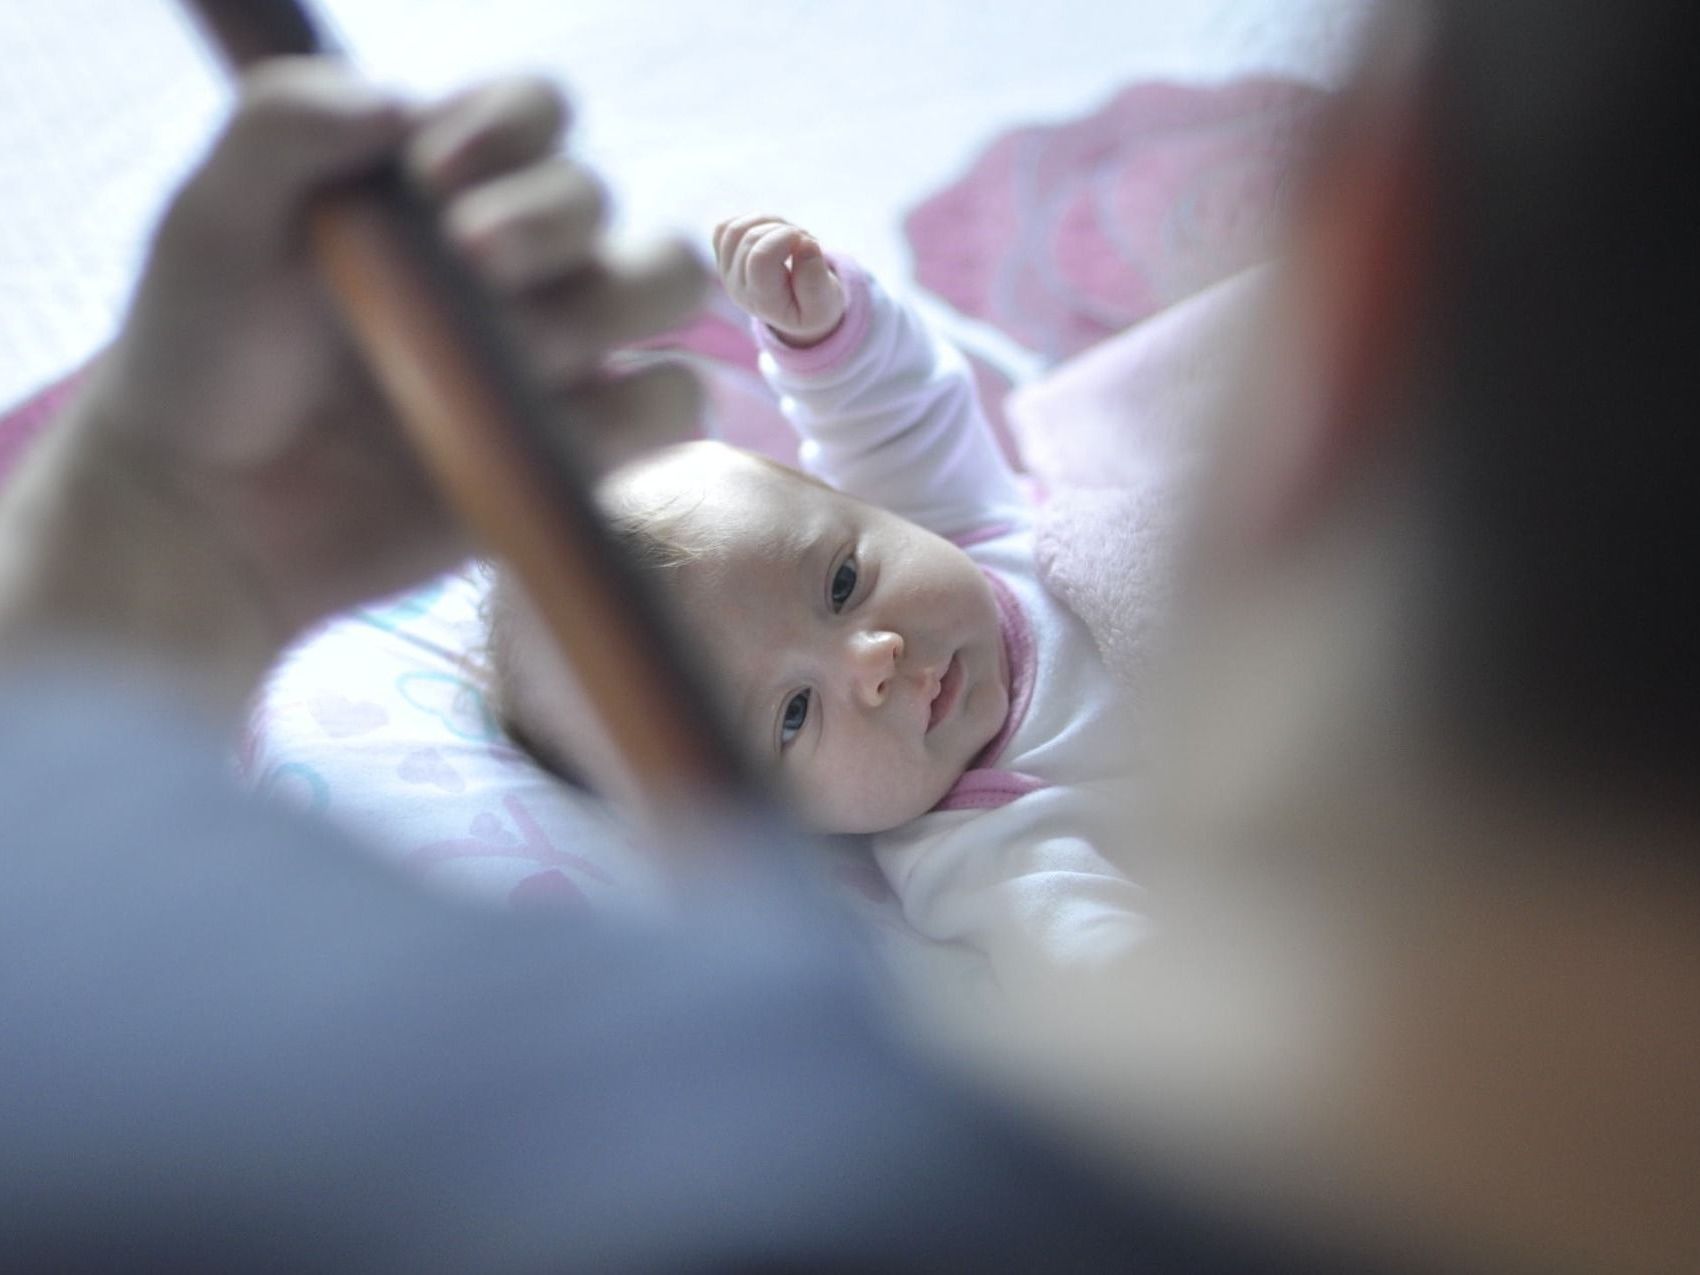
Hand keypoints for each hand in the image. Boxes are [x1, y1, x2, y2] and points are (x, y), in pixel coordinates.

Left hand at [92, 59, 706, 635]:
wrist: (212, 513)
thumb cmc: (206, 357)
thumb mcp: (212, 216)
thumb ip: (286, 125)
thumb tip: (401, 104)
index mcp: (444, 185)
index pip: (538, 114)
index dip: (511, 130)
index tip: (433, 180)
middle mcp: (517, 262)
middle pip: (609, 199)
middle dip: (552, 223)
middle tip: (470, 264)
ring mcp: (556, 355)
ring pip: (665, 286)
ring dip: (604, 306)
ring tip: (512, 356)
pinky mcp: (579, 449)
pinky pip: (668, 407)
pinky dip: (636, 408)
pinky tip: (552, 425)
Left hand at [712, 215, 845, 347]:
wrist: (798, 312)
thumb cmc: (814, 306)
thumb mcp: (824, 304)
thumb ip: (815, 280)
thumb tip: (804, 243)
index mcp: (763, 302)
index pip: (760, 258)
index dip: (786, 237)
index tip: (807, 241)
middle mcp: (738, 288)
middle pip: (750, 239)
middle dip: (784, 230)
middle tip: (805, 242)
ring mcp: (726, 272)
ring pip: (735, 229)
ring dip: (769, 222)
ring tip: (790, 236)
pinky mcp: (722, 257)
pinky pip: (725, 227)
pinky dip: (752, 222)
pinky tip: (772, 234)